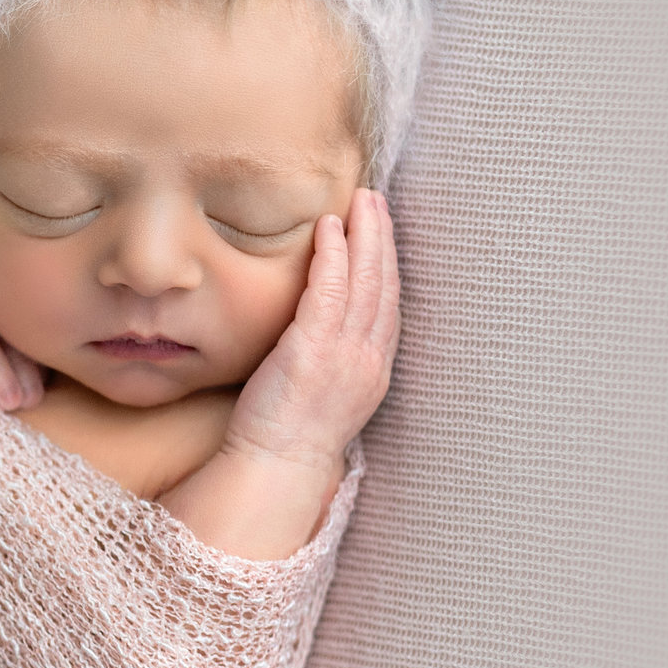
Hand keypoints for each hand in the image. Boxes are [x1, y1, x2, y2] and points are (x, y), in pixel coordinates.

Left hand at [223, 189, 400, 472]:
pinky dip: (334, 257)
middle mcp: (369, 359)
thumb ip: (333, 359)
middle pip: (386, 285)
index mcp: (374, 370)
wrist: (277, 467)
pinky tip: (330, 229)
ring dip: (364, 236)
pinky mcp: (312, 350)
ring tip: (360, 201)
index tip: (383, 232)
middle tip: (376, 201)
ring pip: (366, 282)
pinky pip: (330, 292)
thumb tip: (321, 332)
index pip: (390, 305)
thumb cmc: (288, 435)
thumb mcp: (325, 393)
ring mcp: (345, 354)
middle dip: (383, 238)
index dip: (389, 264)